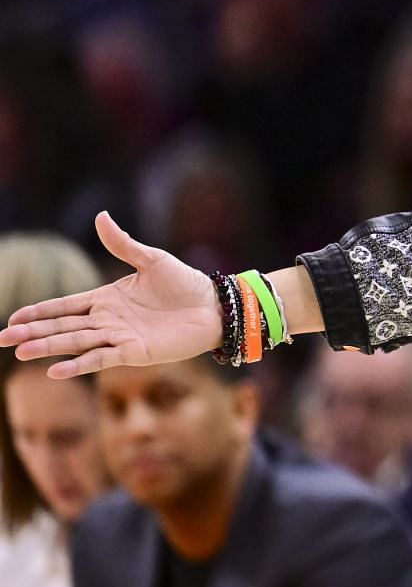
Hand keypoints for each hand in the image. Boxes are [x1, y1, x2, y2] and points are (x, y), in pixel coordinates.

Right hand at [0, 212, 222, 378]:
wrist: (215, 306)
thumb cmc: (186, 283)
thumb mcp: (151, 259)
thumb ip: (122, 244)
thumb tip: (101, 216)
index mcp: (106, 299)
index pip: (64, 306)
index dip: (38, 312)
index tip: (13, 319)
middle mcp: (108, 321)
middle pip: (62, 326)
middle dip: (32, 332)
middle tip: (2, 340)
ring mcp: (119, 337)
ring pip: (76, 342)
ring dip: (49, 347)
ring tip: (21, 352)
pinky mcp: (135, 352)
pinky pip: (102, 358)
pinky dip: (79, 363)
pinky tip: (55, 370)